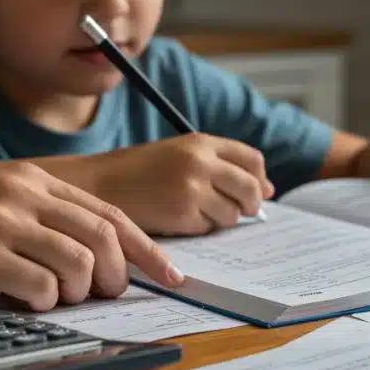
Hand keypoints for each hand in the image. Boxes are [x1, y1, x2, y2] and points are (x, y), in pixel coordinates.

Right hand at [0, 163, 181, 310]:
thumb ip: (46, 220)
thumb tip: (104, 259)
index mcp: (33, 180)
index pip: (110, 213)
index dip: (146, 248)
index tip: (170, 275)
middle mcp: (22, 193)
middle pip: (103, 236)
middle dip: (120, 274)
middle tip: (110, 296)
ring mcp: (0, 221)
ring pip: (78, 262)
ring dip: (81, 291)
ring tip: (60, 299)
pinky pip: (39, 286)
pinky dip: (44, 302)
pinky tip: (25, 302)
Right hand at [89, 134, 273, 235]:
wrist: (100, 185)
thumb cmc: (140, 172)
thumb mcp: (179, 154)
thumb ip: (220, 165)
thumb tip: (268, 191)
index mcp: (201, 142)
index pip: (252, 160)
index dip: (260, 179)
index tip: (261, 191)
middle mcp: (200, 162)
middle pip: (250, 188)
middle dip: (251, 204)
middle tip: (242, 211)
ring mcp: (193, 189)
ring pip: (232, 213)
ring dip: (222, 218)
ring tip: (196, 212)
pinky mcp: (183, 214)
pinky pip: (208, 227)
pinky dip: (200, 227)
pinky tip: (178, 219)